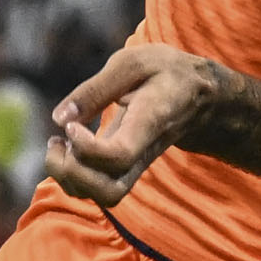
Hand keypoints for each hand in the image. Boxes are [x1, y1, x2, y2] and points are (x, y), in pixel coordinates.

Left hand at [43, 44, 230, 215]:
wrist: (201, 94)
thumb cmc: (167, 72)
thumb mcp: (133, 62)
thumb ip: (96, 89)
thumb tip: (59, 118)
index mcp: (149, 122)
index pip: (119, 155)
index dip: (87, 148)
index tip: (71, 125)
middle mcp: (144, 153)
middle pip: (110, 192)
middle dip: (72, 173)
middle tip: (59, 140)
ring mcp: (137, 165)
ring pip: (103, 197)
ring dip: (69, 177)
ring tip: (59, 143)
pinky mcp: (128, 168)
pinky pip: (99, 189)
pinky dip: (73, 175)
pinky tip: (68, 146)